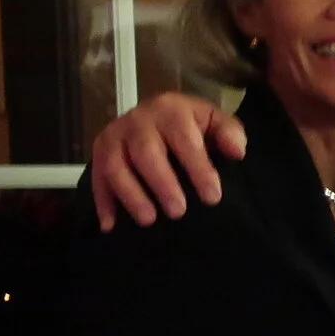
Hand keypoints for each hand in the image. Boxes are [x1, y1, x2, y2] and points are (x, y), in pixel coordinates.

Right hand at [90, 93, 246, 229]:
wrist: (160, 115)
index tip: (212, 197)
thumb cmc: (194, 125)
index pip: (185, 140)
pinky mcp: (99, 151)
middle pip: (146, 153)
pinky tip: (111, 226)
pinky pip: (96, 177)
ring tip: (149, 221)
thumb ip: (230, 134)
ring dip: (131, 195)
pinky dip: (102, 203)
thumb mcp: (216, 122)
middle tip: (178, 212)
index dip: (198, 169)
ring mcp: (114, 135)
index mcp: (171, 109)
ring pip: (115, 166)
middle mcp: (138, 120)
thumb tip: (237, 152)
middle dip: (162, 184)